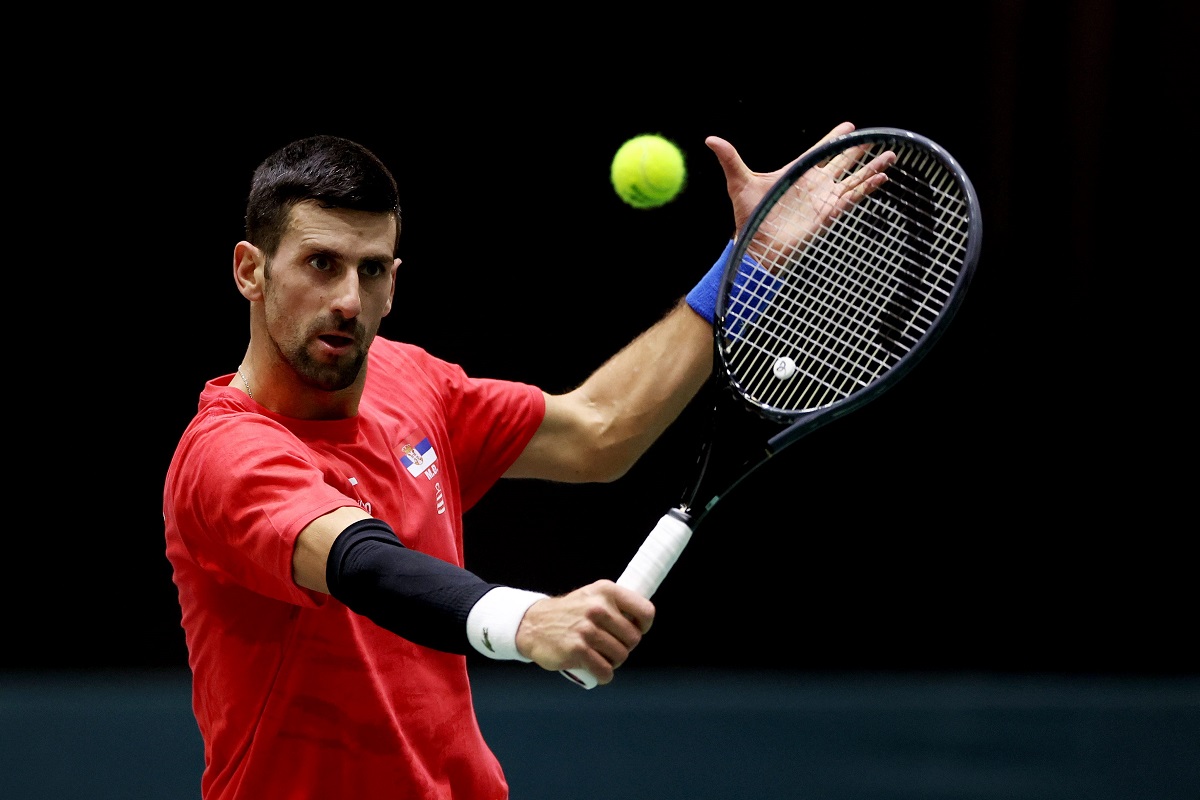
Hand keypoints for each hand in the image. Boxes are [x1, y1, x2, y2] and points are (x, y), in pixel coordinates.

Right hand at [515, 580, 654, 684]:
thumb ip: (616, 606)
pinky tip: (596, 671)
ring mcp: (587, 629)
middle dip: (624, 647)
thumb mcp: (592, 597)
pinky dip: (603, 675)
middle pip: (633, 639)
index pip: (645, 611)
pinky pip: (605, 671)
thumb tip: (642, 622)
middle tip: (609, 646)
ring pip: (621, 657)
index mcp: (606, 591)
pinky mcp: (577, 650)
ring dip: (613, 662)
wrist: (533, 624)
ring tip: (600, 656)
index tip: (634, 630)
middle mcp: (598, 608)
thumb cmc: (569, 614)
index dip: (643, 626)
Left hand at [707, 122, 895, 263]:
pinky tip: (882, 178)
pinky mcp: (830, 213)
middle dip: (858, 150)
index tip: (848, 125)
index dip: (833, 138)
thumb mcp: (739, 182)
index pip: (820, 150)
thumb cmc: (748, 217)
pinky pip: (853, 197)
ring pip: (853, 178)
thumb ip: (730, 159)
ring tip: (890, 155)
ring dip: (871, 168)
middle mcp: (814, 184)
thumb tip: (710, 138)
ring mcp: (824, 199)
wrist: (757, 246)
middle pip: (842, 162)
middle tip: (875, 137)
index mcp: (797, 172)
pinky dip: (868, 187)